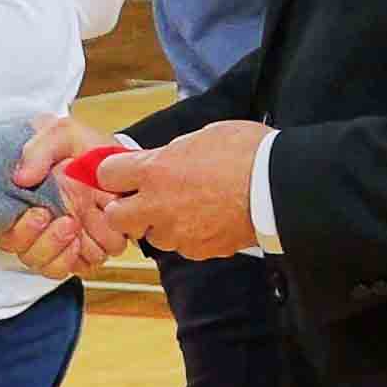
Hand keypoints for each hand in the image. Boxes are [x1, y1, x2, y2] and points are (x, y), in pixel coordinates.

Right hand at [11, 112, 128, 257]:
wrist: (120, 161)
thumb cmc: (86, 147)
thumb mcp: (61, 134)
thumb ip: (38, 150)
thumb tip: (21, 177)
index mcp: (25, 201)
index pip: (8, 232)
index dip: (22, 230)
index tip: (41, 214)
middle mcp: (39, 225)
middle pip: (28, 254)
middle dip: (47, 243)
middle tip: (68, 222)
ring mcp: (60, 240)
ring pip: (50, 266)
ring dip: (64, 252)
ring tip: (79, 230)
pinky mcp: (84, 251)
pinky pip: (77, 270)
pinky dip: (82, 260)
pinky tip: (89, 243)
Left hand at [98, 120, 274, 259]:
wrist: (279, 187)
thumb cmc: (246, 153)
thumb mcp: (202, 136)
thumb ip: (170, 153)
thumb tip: (157, 160)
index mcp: (155, 171)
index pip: (107, 176)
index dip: (114, 174)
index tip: (123, 174)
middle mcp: (158, 205)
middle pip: (116, 217)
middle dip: (125, 209)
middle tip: (145, 199)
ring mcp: (177, 232)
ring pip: (152, 235)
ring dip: (160, 224)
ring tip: (188, 208)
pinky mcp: (197, 250)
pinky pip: (182, 246)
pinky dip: (189, 236)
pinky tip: (208, 220)